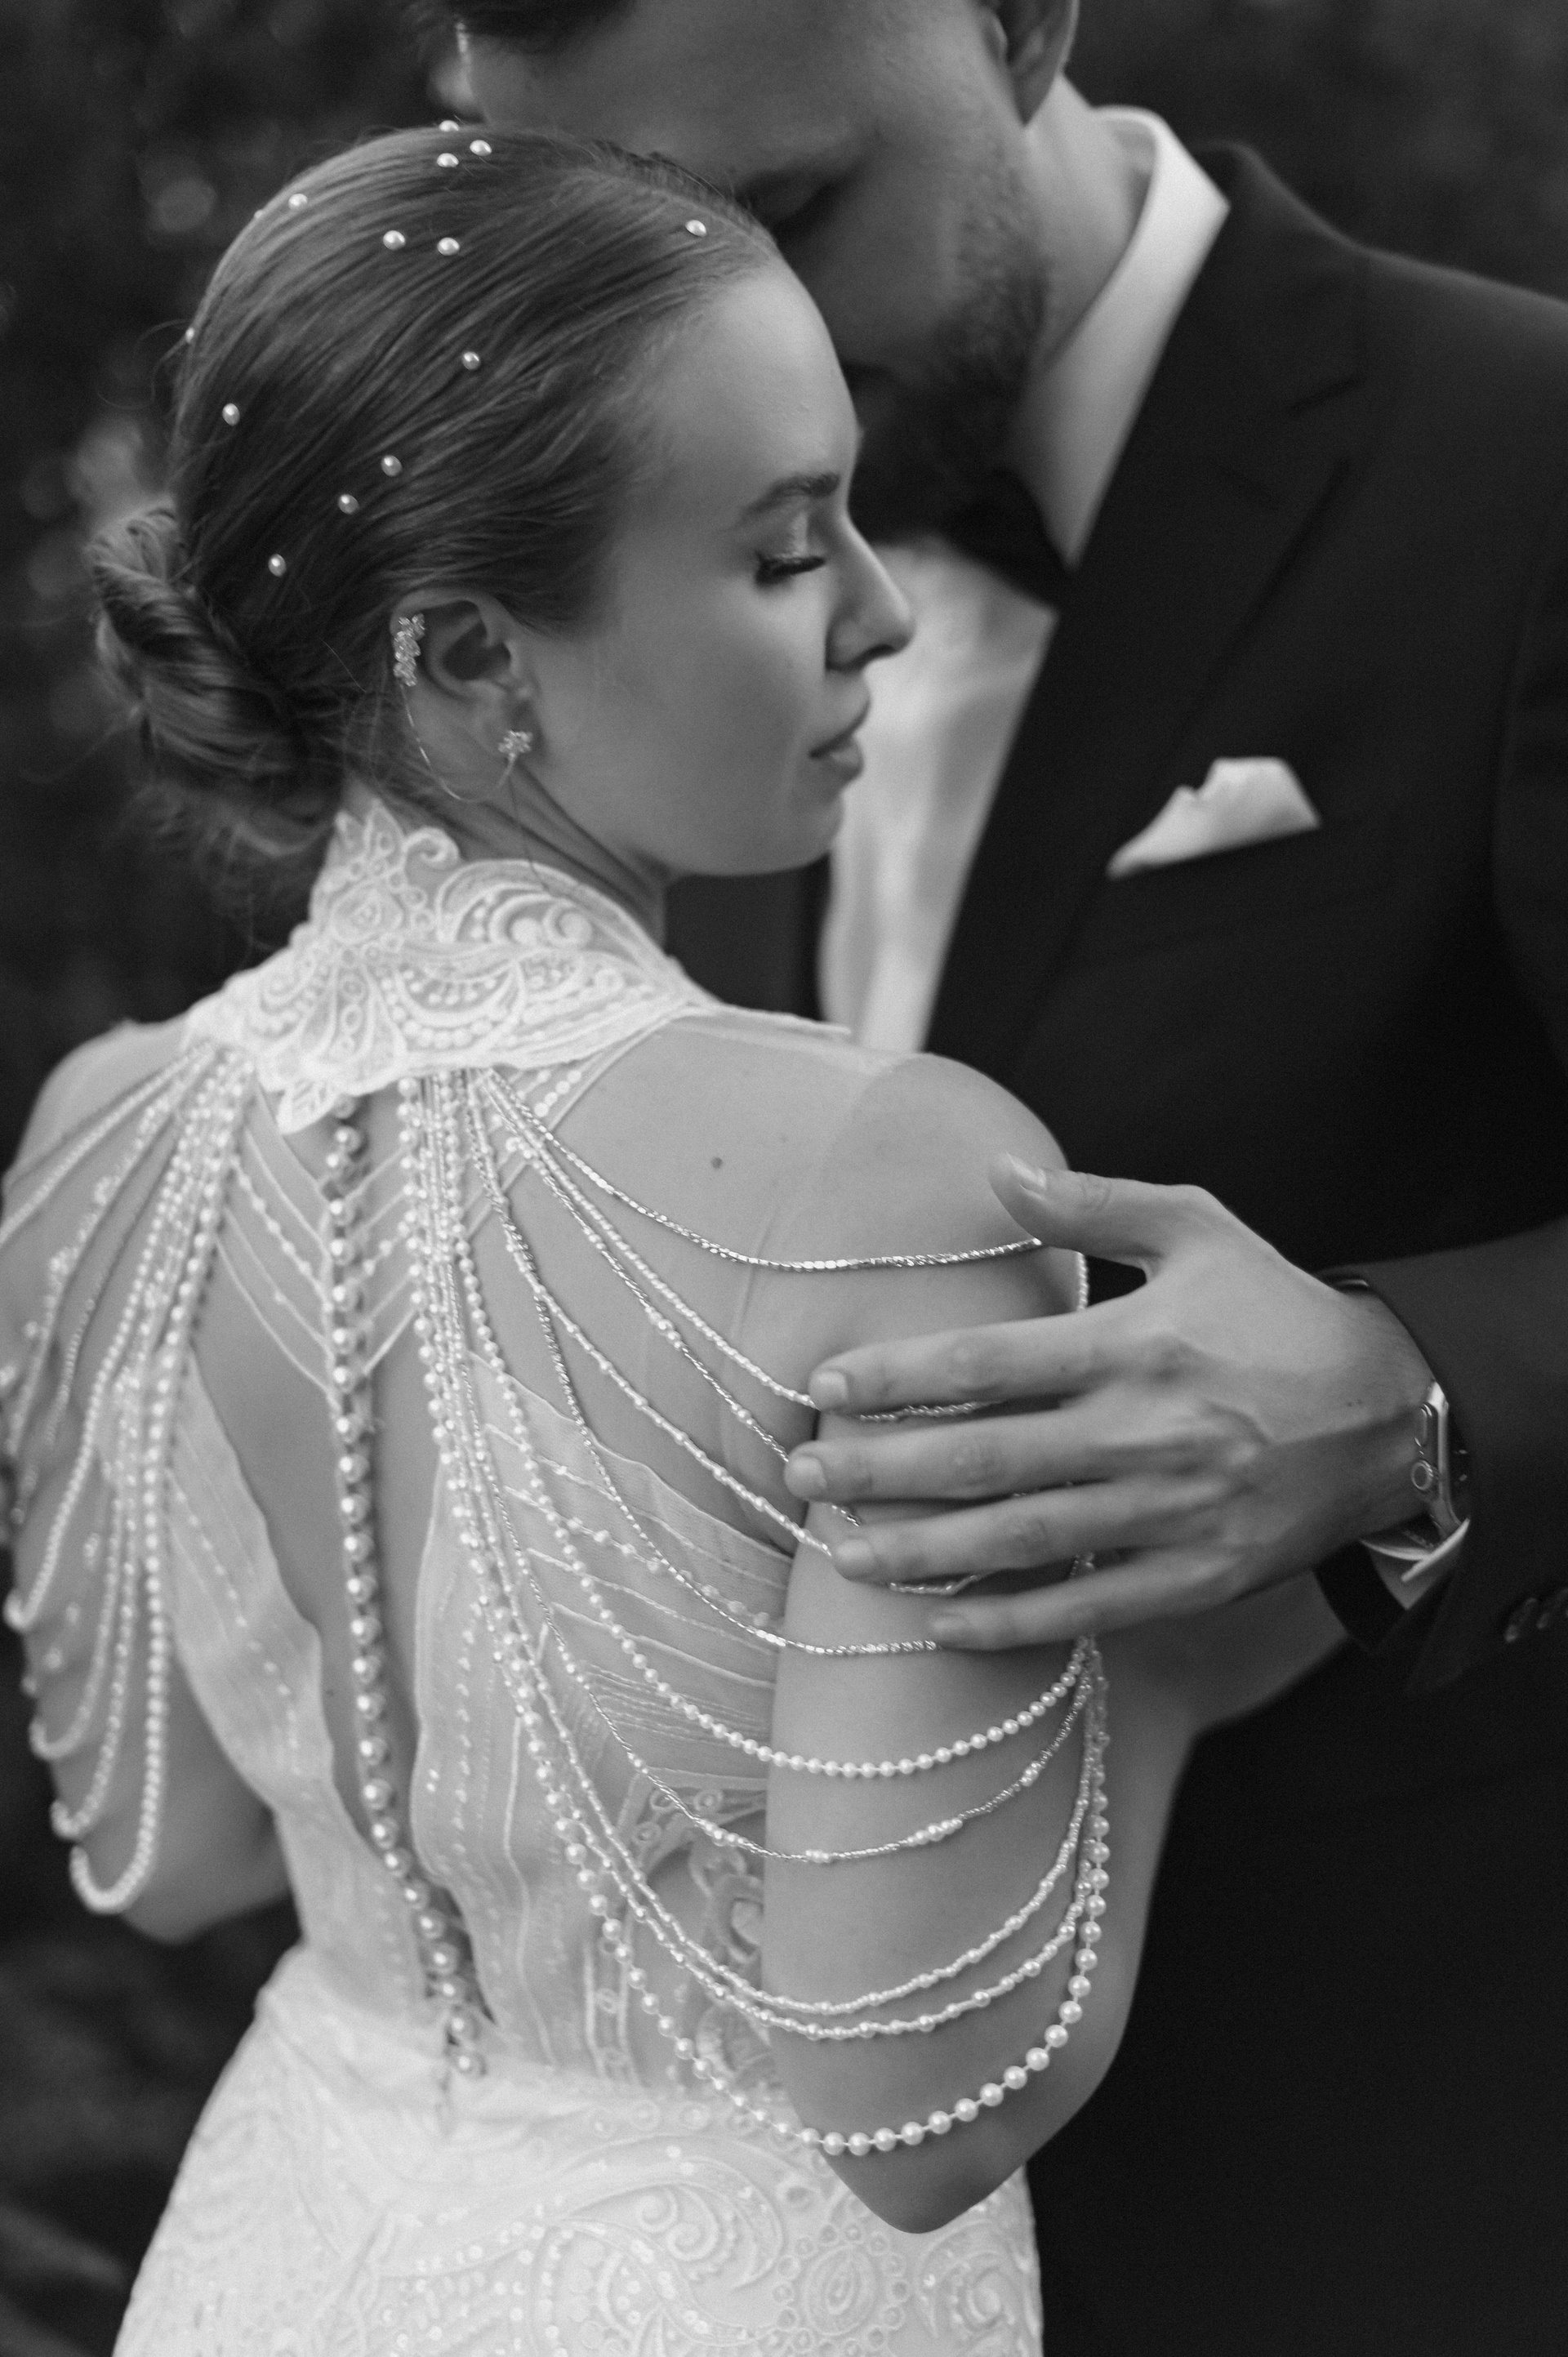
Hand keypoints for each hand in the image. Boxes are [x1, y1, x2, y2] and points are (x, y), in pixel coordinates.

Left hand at [784, 1160, 1432, 1648]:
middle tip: (798, 1475)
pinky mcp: (1197, 1575)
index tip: (825, 1383)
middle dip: (880, 1470)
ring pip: (1022, 1542)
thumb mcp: (1198, 1229)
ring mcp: (1170, 1512)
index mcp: (1134, 1344)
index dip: (899, 1376)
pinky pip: (1088, 1607)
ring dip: (923, 1551)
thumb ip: (1093, 1203)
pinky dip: (1012, 1621)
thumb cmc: (1277, 1312)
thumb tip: (998, 1170)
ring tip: (842, 1553)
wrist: (1396, 1411)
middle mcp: (1145, 1432)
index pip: (989, 1364)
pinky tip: (939, 1623)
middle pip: (985, 1459)